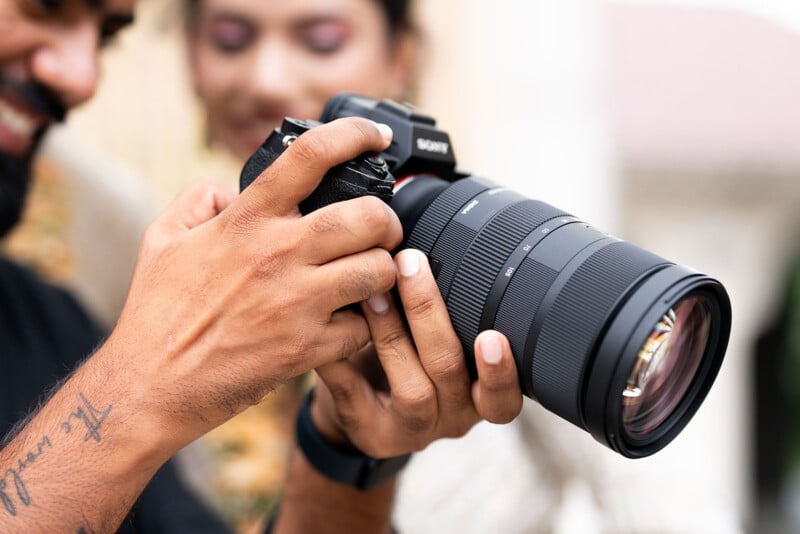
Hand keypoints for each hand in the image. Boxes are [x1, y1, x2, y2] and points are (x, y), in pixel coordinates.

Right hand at [104, 118, 402, 452]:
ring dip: (384, 271)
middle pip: (369, 216)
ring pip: (379, 271)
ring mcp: (297, 302)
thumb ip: (201, 198)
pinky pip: (363, 327)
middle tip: (382, 230)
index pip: (311, 156)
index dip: (354, 135)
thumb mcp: (163, 237)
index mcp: (247, 219)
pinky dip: (364, 324)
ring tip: (370, 276)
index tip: (376, 136)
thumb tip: (233, 188)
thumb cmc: (156, 312)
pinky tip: (349, 322)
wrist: (150, 385)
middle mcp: (278, 253)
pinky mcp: (307, 348)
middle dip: (388, 220)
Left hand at [312, 248, 522, 457]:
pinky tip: (330, 328)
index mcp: (480, 396)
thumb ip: (452, 305)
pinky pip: (354, 396)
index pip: (504, 399)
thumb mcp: (440, 339)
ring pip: (412, 388)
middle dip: (429, 314)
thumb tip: (432, 230)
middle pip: (450, 371)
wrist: (370, 407)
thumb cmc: (414, 360)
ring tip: (372, 292)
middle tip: (410, 264)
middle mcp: (454, 417)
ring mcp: (413, 430)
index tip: (492, 335)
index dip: (502, 371)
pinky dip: (341, 361)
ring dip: (392, 333)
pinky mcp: (371, 433)